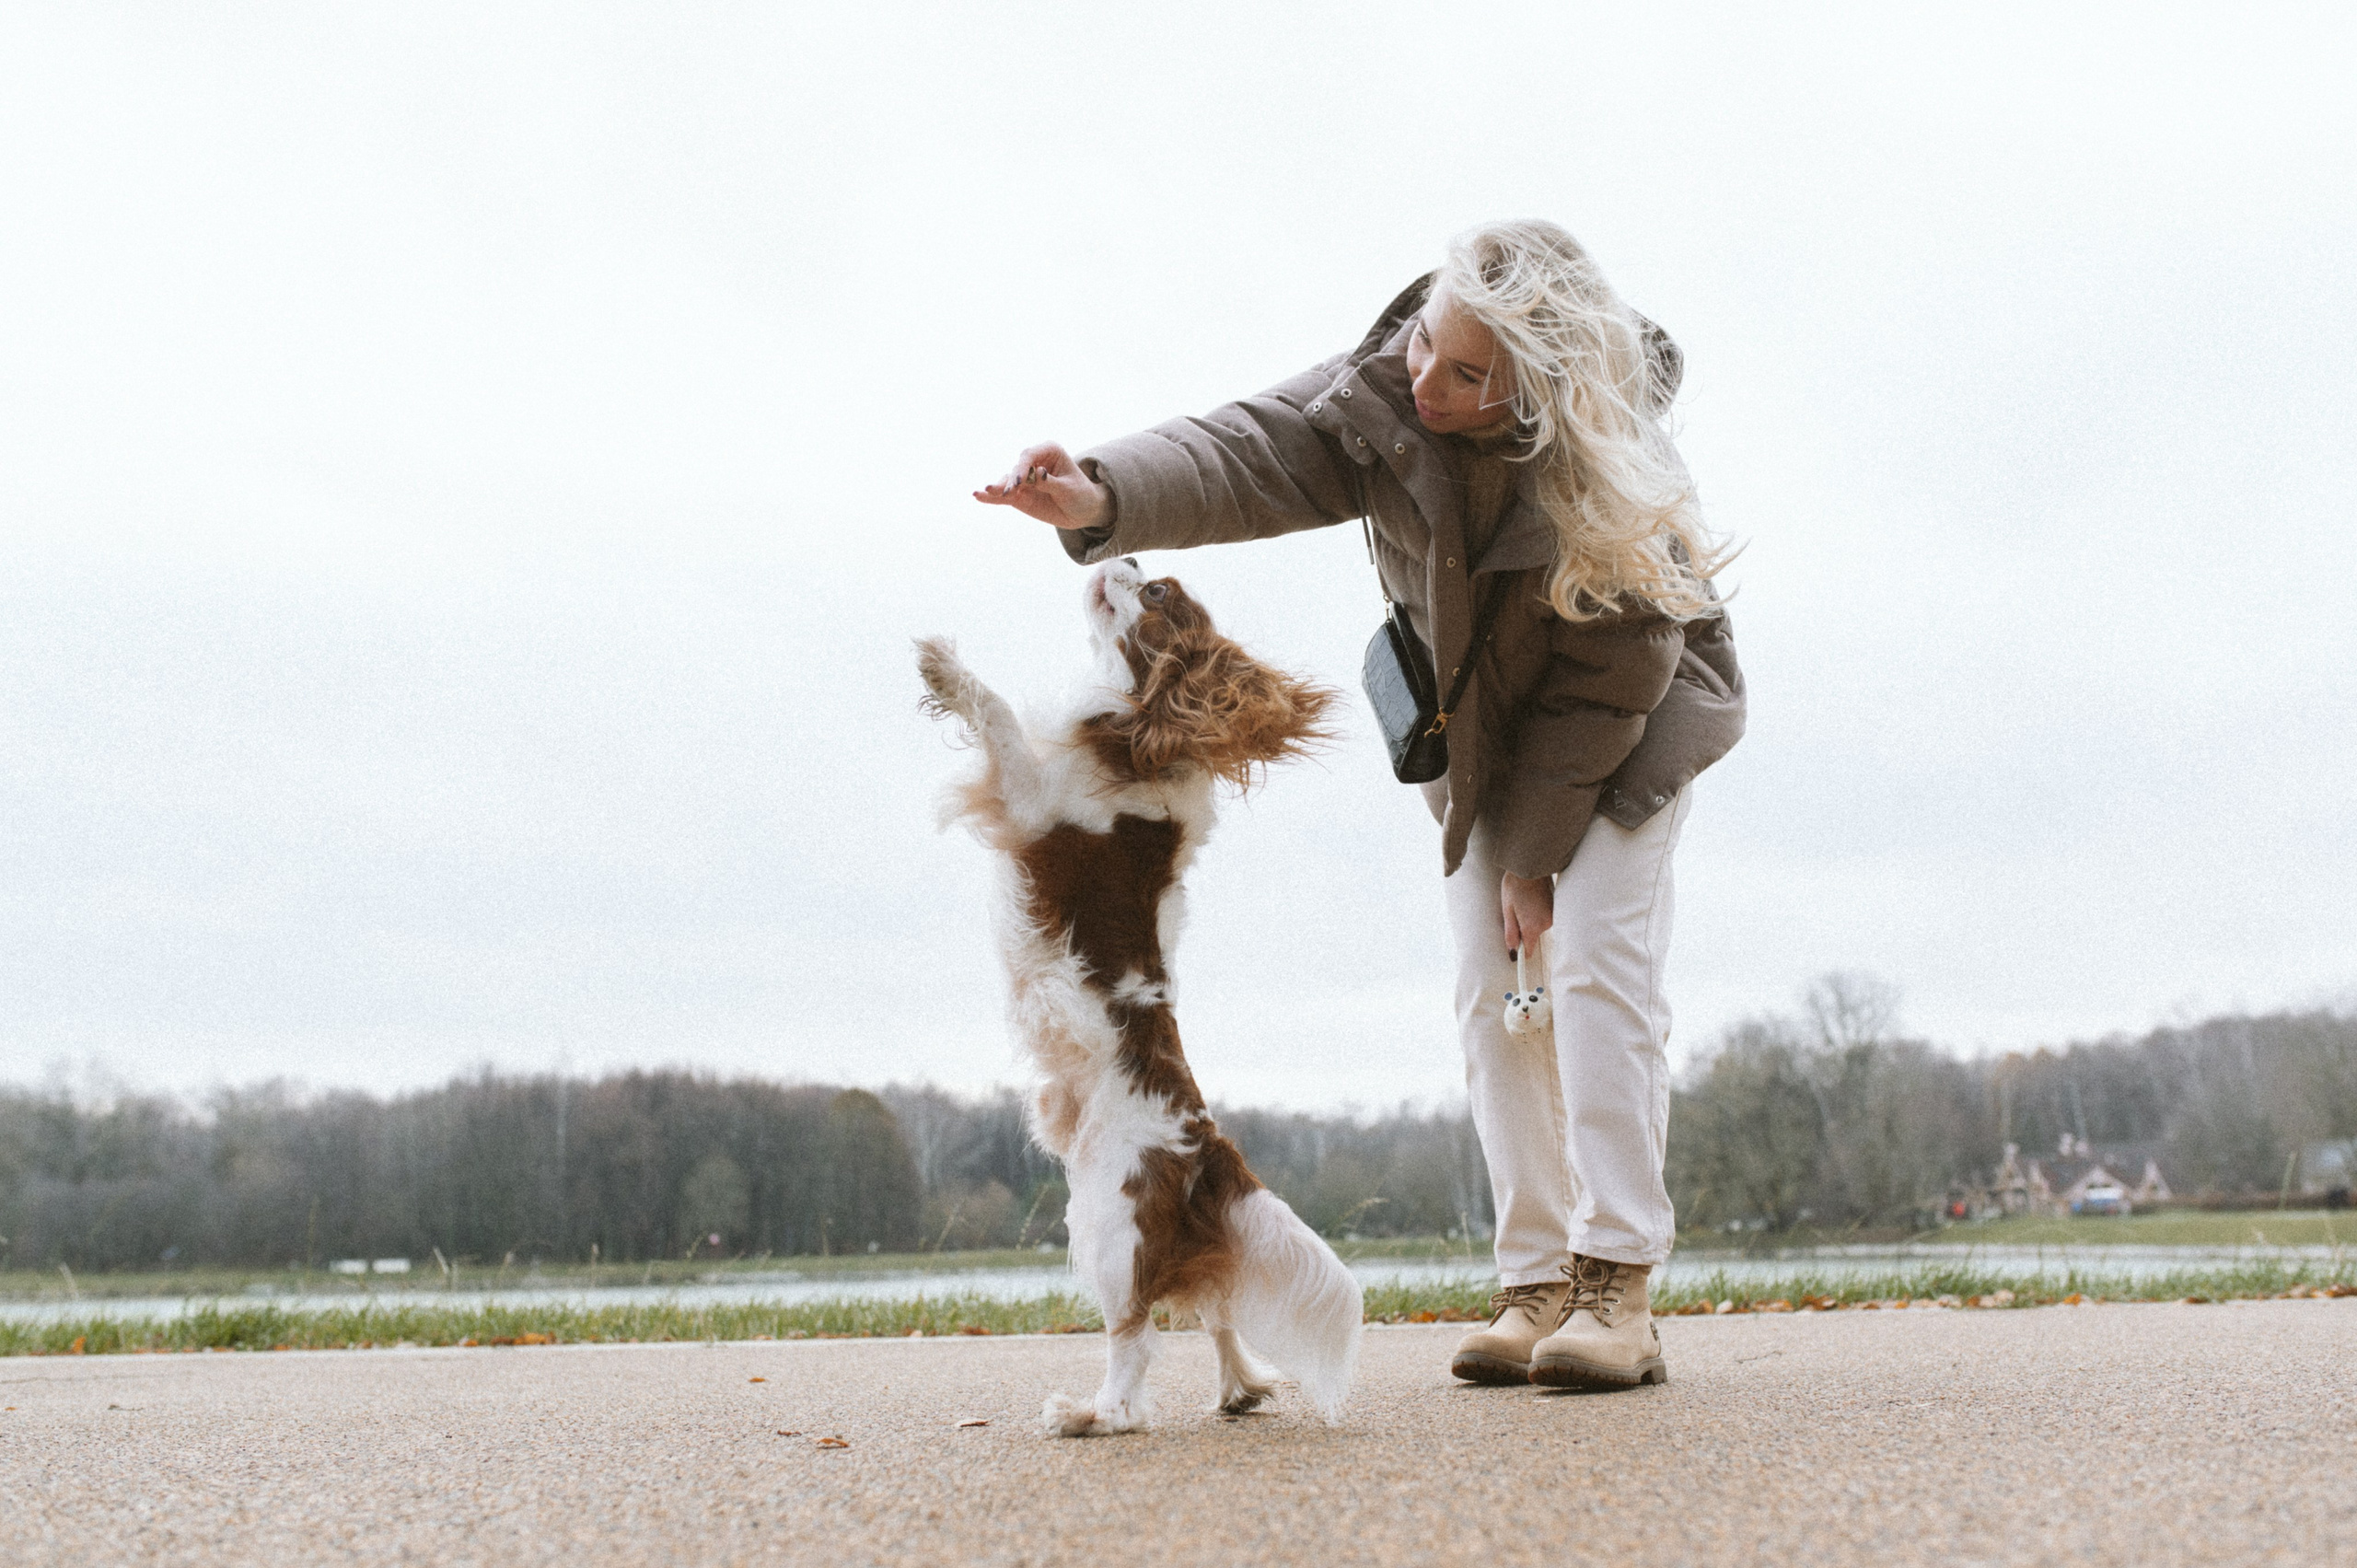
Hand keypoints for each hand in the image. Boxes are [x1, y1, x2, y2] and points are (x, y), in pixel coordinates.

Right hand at [973, 442, 1113, 530]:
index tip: (1019, 481)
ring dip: (997, 487)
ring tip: (984, 492)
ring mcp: (1024, 479)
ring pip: (1007, 481)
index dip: (1022, 467)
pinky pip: (1003, 496)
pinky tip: (978, 496)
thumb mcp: (1069, 489)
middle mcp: (1033, 462)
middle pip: (1016, 468)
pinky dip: (992, 497)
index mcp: (1049, 451)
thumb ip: (1051, 483)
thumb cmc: (1080, 494)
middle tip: (1008, 492)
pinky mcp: (1019, 495)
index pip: (1029, 456)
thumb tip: (1038, 474)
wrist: (1083, 511)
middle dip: (1011, 480)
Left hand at [1500, 870, 1552, 957]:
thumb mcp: (1507, 911)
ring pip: (1538, 927)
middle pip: (1532, 937)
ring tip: (1524, 903)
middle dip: (1523, 930)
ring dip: (1530, 920)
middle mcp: (1546, 924)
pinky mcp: (1555, 909)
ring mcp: (1552, 916)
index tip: (1514, 946)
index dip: (1520, 950)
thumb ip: (1511, 934)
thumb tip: (1512, 954)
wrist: (1530, 867)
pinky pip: (1544, 918)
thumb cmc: (1515, 887)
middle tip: (1515, 912)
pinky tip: (1532, 900)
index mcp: (1532, 927)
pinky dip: (1537, 913)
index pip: (1529, 950)